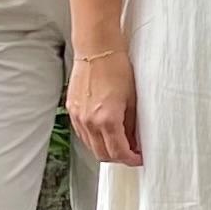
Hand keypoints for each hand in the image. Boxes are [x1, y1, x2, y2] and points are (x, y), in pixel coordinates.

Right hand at [68, 52, 141, 167]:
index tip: (138, 159)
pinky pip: (82, 133)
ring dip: (105, 149)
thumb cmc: (117, 69)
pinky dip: (94, 138)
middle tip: (130, 154)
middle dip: (118, 158)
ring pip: (90, 146)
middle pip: (102, 154)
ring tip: (119, 143)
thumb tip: (134, 142)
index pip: (118, 151)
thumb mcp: (133, 100)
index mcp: (107, 119)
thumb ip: (132, 125)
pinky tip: (104, 132)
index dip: (131, 159)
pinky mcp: (72, 110)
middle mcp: (89, 121)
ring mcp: (78, 117)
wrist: (96, 50)